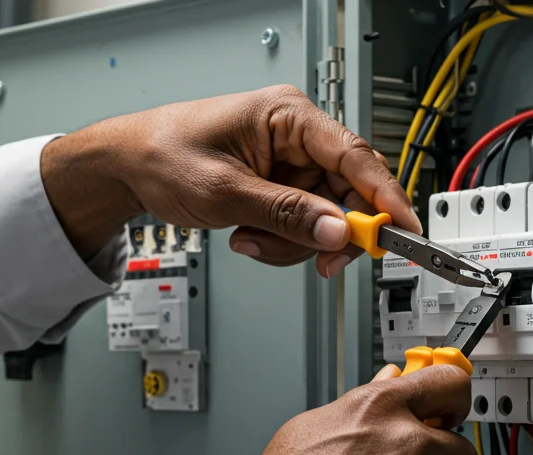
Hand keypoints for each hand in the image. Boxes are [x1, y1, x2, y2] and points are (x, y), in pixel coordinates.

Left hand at [41, 86, 420, 277]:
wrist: (127, 166)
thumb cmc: (164, 155)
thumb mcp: (226, 192)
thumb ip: (285, 214)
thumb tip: (335, 231)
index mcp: (289, 116)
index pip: (356, 156)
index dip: (386, 198)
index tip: (404, 233)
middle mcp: (297, 136)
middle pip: (348, 193)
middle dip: (329, 232)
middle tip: (319, 259)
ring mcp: (289, 164)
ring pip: (325, 217)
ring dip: (294, 241)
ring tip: (251, 239)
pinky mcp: (279, 187)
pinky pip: (302, 224)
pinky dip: (280, 241)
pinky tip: (248, 236)